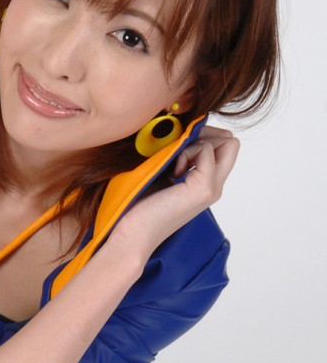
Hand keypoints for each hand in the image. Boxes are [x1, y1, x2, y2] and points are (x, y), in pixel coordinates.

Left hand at [114, 126, 240, 262]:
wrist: (131, 234)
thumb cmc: (138, 206)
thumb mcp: (163, 172)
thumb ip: (178, 155)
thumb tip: (185, 128)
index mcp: (206, 183)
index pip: (224, 146)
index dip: (205, 135)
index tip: (179, 145)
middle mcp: (214, 186)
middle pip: (231, 143)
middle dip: (207, 134)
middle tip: (180, 148)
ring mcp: (212, 188)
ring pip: (227, 142)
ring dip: (197, 143)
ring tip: (175, 163)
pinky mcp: (203, 188)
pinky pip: (206, 150)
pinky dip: (187, 152)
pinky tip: (172, 171)